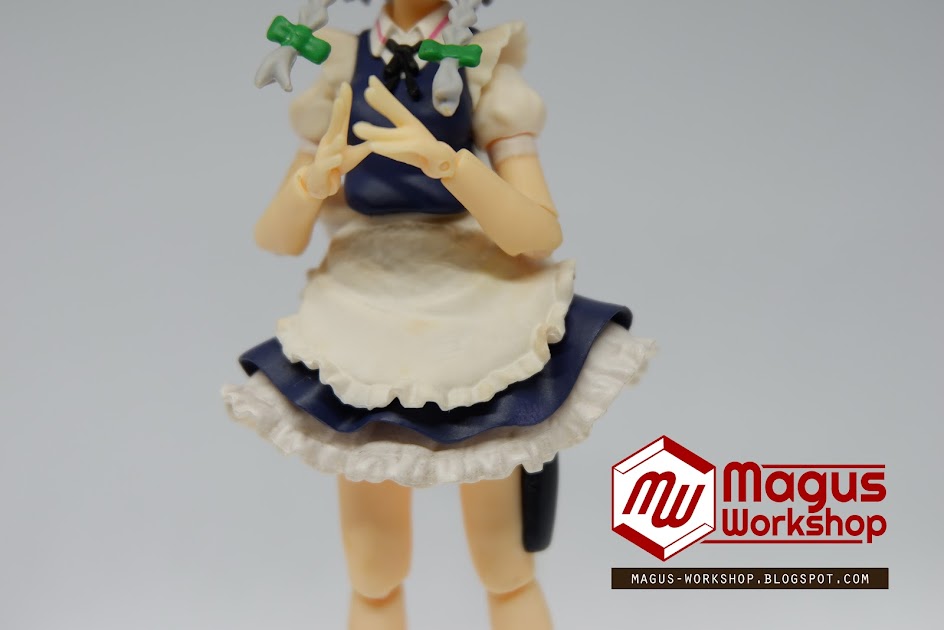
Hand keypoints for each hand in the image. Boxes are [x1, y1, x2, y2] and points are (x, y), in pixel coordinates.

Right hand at [304, 82, 370, 198]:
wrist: (319, 183)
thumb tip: (380, 136)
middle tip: (340, 96)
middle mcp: (329, 141)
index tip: (346, 84)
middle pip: (334, 124)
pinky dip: (333, 161)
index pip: (341, 116)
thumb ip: (365, 145)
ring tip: (341, 131)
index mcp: (336, 136)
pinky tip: (338, 157)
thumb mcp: (354, 155)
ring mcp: (324, 154)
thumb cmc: (336, 166)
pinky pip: (328, 164)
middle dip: (337, 111)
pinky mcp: (322, 168)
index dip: (344, 101)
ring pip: (331, 146)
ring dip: (336, 138)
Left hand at [352, 76, 457, 179]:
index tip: (370, 79)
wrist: (444, 164)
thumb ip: (381, 133)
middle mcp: (412, 127)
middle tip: (368, 91)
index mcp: (407, 122)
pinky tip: (372, 146)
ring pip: (394, 135)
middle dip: (384, 101)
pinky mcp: (421, 151)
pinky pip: (402, 149)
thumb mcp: (398, 141)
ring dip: (375, 132)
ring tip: (356, 128)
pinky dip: (388, 147)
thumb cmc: (419, 151)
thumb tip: (358, 126)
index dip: (382, 93)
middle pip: (398, 112)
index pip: (393, 105)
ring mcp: (417, 138)